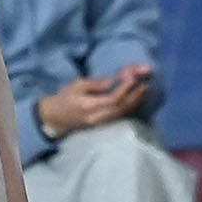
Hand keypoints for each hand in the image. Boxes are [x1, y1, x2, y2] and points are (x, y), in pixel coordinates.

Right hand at [37, 66, 151, 136]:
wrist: (55, 118)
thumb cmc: (64, 98)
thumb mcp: (76, 85)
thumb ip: (96, 84)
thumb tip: (113, 80)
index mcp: (89, 106)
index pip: (112, 99)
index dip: (125, 88)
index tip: (134, 76)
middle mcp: (97, 117)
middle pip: (121, 108)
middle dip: (135, 95)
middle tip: (146, 83)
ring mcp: (101, 123)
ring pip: (123, 113)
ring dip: (136, 101)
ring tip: (146, 89)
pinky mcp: (103, 124)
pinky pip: (120, 116)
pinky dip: (131, 107)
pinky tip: (138, 99)